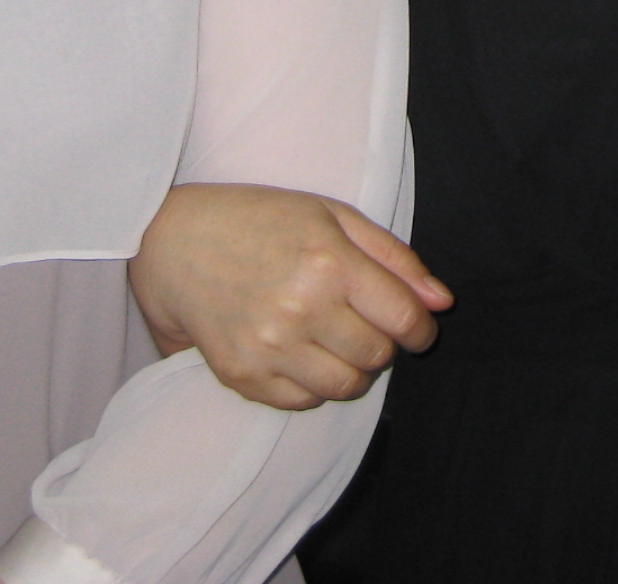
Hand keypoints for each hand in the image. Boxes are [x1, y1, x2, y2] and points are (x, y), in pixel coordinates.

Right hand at [128, 184, 450, 408]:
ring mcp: (269, 347)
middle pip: (377, 356)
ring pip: (345, 386)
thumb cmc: (259, 220)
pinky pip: (302, 402)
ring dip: (352, 369)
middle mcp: (300, 309)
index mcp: (329, 262)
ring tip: (333, 338)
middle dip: (383, 344)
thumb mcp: (331, 216)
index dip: (420, 329)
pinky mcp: (242, 376)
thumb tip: (442, 303)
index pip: (403, 318)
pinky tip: (298, 351)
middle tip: (363, 323)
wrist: (175, 243)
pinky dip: (312, 383)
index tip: (418, 329)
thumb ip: (393, 258)